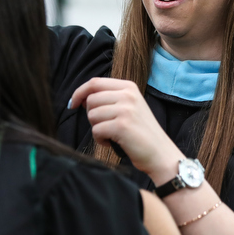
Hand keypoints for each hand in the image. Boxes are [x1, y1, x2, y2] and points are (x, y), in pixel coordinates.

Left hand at [69, 78, 184, 182]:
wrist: (160, 153)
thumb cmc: (141, 132)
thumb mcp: (130, 106)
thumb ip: (110, 98)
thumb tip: (82, 98)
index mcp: (129, 87)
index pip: (95, 82)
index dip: (79, 92)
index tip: (73, 103)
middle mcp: (127, 95)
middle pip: (91, 99)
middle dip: (92, 115)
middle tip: (106, 126)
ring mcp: (125, 110)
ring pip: (91, 115)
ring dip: (97, 128)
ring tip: (112, 134)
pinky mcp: (121, 126)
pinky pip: (96, 130)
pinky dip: (100, 139)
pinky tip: (112, 142)